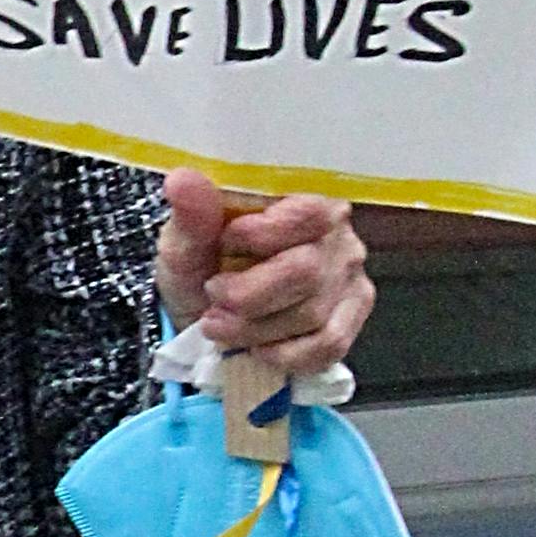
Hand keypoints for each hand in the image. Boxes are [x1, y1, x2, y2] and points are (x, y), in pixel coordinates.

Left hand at [155, 170, 373, 382]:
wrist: (210, 310)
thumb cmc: (204, 265)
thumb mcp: (186, 241)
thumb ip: (191, 216)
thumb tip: (183, 181)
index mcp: (302, 196)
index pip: (304, 215)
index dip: (256, 238)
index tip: (222, 246)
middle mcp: (337, 233)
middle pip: (306, 272)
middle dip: (247, 296)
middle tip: (215, 298)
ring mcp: (349, 275)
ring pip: (313, 315)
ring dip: (256, 330)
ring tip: (222, 326)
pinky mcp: (352, 315)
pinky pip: (329, 345)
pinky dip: (285, 355)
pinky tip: (258, 348)